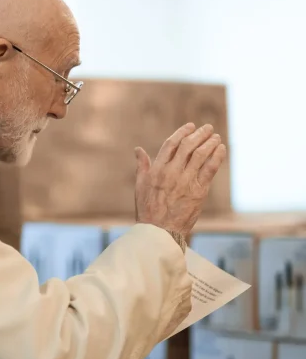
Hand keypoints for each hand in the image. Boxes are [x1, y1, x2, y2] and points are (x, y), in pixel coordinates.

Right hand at [134, 123, 226, 237]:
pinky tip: (221, 149)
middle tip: (207, 128)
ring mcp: (185, 181)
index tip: (191, 126)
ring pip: (200, 154)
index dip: (182, 132)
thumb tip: (138, 150)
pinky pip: (210, 168)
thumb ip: (142, 166)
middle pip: (187, 146)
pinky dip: (217, 156)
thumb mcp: (140, 186)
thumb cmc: (148, 210)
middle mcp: (171, 173)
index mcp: (156, 170)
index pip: (171, 144)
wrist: (159, 232)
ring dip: (210, 142)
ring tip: (215, 137)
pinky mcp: (198, 191)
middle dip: (199, 134)